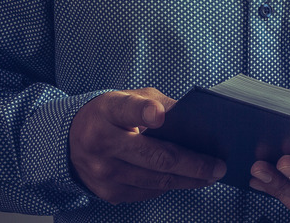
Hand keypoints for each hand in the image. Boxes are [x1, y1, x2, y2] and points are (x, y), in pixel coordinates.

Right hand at [69, 88, 226, 203]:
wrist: (72, 140)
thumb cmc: (110, 115)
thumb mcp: (129, 97)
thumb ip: (158, 104)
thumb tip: (196, 121)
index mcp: (107, 112)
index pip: (127, 110)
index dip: (143, 112)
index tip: (158, 115)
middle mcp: (101, 144)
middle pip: (155, 157)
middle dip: (192, 164)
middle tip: (218, 166)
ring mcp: (103, 173)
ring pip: (156, 180)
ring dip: (188, 180)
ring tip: (210, 176)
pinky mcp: (108, 193)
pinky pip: (148, 191)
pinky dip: (170, 185)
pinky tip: (186, 180)